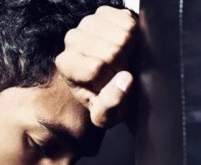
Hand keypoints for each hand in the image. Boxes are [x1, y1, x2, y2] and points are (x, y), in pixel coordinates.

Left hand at [55, 6, 137, 128]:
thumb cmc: (107, 100)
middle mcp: (72, 40)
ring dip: (129, 50)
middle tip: (118, 72)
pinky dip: (134, 36)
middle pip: (111, 50)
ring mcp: (87, 23)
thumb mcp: (106, 116)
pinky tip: (125, 46)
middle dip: (122, 65)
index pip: (96, 67)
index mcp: (66, 65)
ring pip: (122, 34)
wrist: (114, 83)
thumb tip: (125, 80)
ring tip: (122, 59)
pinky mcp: (104, 13)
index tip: (111, 84)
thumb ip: (110, 106)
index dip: (112, 79)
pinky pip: (128, 22)